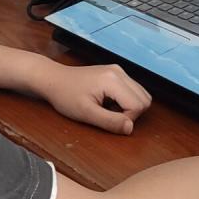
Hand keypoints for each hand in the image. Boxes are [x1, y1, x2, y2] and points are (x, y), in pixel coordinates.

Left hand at [36, 61, 152, 134]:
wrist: (54, 79)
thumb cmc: (65, 95)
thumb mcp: (86, 114)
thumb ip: (110, 122)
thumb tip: (130, 128)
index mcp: (113, 80)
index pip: (138, 105)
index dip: (127, 119)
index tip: (108, 119)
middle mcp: (120, 72)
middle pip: (144, 99)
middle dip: (131, 113)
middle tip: (109, 115)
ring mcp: (119, 71)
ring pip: (141, 94)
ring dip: (129, 107)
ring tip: (108, 108)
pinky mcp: (116, 73)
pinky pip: (133, 90)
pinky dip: (125, 100)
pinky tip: (108, 102)